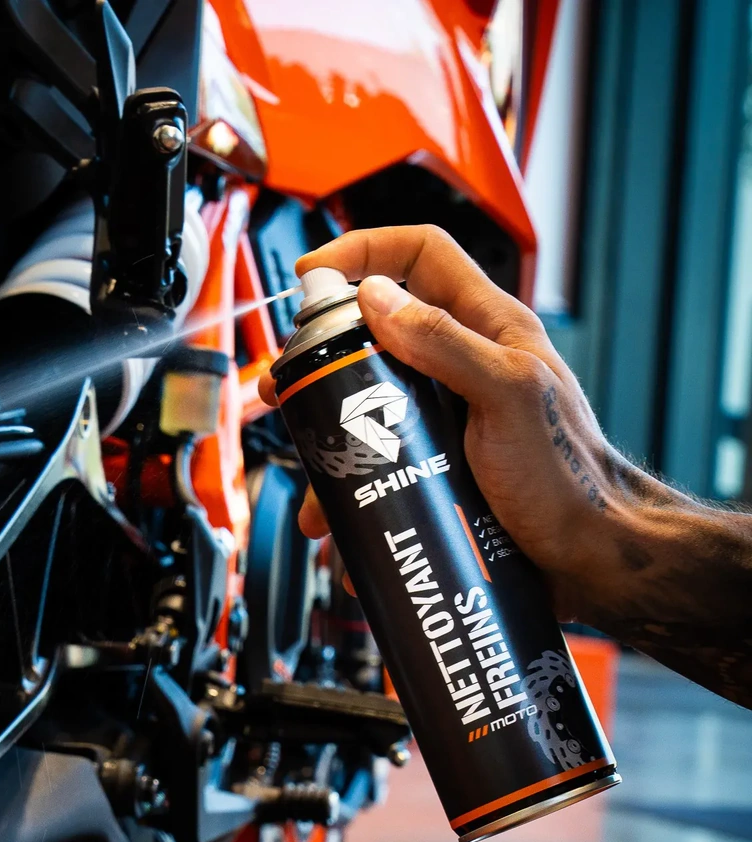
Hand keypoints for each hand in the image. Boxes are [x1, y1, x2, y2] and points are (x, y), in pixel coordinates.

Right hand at [257, 225, 674, 619]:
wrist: (588, 556)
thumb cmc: (567, 477)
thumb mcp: (507, 397)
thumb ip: (445, 342)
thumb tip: (375, 297)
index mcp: (489, 328)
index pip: (420, 255)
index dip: (363, 250)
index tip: (312, 277)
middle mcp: (462, 366)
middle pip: (375, 335)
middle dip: (322, 360)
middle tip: (288, 387)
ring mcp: (447, 416)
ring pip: (367, 408)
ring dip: (330, 444)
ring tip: (314, 484)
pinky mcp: (436, 465)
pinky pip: (377, 463)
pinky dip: (351, 493)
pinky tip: (342, 526)